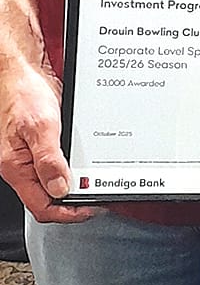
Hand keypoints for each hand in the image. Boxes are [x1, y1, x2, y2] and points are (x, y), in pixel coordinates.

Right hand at [0, 61, 99, 222]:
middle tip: (98, 196)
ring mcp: (33, 156)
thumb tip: (60, 188)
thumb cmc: (22, 93)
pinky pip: (59, 164)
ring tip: (96, 182)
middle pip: (49, 199)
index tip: (90, 208)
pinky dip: (74, 167)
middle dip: (75, 201)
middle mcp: (24, 165)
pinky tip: (86, 163)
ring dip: (76, 184)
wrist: (22, 71)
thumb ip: (49, 159)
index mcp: (17, 167)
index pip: (41, 206)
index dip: (68, 213)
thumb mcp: (40, 126)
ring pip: (55, 182)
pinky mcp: (44, 145)